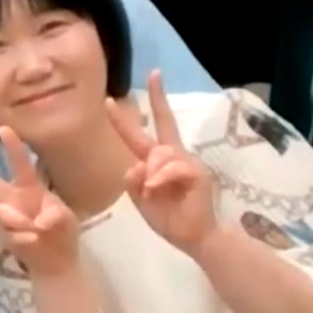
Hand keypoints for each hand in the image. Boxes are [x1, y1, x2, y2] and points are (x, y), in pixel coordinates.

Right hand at [0, 127, 79, 275]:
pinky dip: (26, 239)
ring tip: (38, 232)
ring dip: (22, 221)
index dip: (13, 147)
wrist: (56, 263)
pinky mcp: (1, 235)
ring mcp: (5, 217)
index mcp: (30, 188)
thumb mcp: (65, 219)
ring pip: (3, 211)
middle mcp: (12, 199)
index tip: (3, 129)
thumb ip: (54, 215)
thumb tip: (36, 222)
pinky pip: (9, 233)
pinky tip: (33, 243)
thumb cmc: (62, 232)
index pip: (21, 164)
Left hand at [107, 71, 217, 255]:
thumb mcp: (141, 199)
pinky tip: (156, 189)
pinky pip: (172, 167)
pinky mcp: (198, 172)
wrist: (195, 238)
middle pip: (164, 123)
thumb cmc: (170, 218)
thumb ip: (134, 181)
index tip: (115, 97)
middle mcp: (175, 155)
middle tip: (154, 74)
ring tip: (151, 190)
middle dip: (159, 98)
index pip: (148, 132)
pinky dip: (160, 179)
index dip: (132, 116)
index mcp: (160, 161)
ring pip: (160, 153)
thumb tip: (136, 165)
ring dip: (150, 172)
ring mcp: (189, 162)